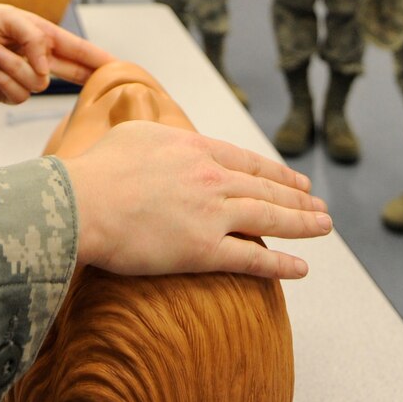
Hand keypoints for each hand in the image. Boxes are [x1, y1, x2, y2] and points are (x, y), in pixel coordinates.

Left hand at [0, 4, 113, 103]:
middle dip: (87, 77)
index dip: (99, 58)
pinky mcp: (7, 93)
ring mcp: (23, 77)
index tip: (121, 67)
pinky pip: (19, 94)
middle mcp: (37, 57)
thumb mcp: (9, 18)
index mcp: (42, 36)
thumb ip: (34, 40)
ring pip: (39, 84)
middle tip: (107, 86)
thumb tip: (46, 70)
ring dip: (14, 67)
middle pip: (73, 72)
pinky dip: (3, 78)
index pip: (78, 48)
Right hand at [63, 122, 330, 279]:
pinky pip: (251, 258)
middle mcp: (210, 177)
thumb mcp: (133, 135)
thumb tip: (163, 137)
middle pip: (265, 188)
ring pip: (269, 218)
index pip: (247, 161)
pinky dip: (280, 264)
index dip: (276, 172)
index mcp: (194, 148)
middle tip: (320, 206)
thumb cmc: (95, 171)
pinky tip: (302, 267)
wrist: (78, 204)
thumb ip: (158, 134)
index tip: (297, 181)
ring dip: (302, 224)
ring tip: (324, 227)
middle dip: (298, 198)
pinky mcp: (202, 250)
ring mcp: (210, 213)